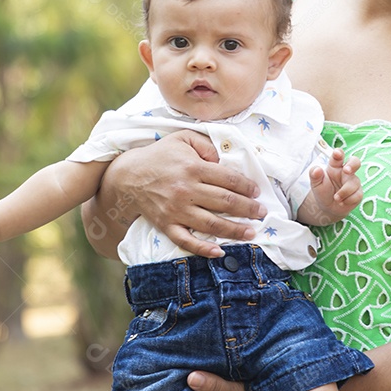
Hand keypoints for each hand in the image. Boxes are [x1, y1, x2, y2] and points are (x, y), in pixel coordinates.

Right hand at [91, 130, 265, 257]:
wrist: (128, 176)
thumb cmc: (160, 155)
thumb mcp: (183, 138)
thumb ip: (206, 144)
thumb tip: (224, 160)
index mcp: (192, 167)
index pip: (228, 179)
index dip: (246, 186)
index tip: (257, 192)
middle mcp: (186, 190)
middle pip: (225, 202)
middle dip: (248, 209)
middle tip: (262, 213)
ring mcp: (176, 210)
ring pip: (212, 224)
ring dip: (235, 230)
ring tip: (251, 232)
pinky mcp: (167, 225)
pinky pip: (186, 241)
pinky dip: (203, 249)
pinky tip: (220, 252)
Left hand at [307, 149, 362, 223]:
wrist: (328, 207)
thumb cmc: (323, 191)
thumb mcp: (315, 183)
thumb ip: (314, 175)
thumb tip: (317, 169)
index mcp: (335, 166)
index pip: (338, 156)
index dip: (339, 153)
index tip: (337, 153)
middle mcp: (346, 172)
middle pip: (355, 161)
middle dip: (352, 165)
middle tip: (346, 170)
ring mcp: (353, 181)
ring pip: (354, 183)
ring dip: (344, 192)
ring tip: (336, 198)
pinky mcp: (358, 192)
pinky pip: (357, 195)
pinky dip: (348, 200)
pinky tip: (342, 202)